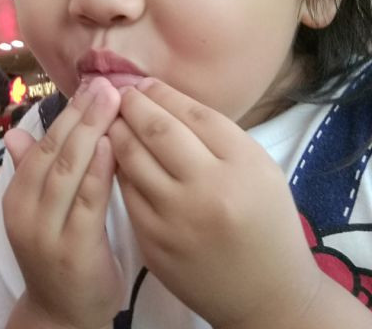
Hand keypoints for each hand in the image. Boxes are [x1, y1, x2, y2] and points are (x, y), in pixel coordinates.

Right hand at [3, 77, 123, 328]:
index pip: (43, 145)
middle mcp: (25, 211)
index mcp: (17, 197)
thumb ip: (32, 171)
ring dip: (89, 132)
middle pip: (54, 152)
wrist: (61, 315)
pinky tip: (110, 145)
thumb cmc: (56, 254)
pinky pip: (86, 203)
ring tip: (111, 101)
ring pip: (67, 172)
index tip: (91, 85)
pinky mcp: (73, 251)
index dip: (67, 113)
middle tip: (105, 84)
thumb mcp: (38, 213)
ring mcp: (47, 232)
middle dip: (81, 114)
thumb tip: (16, 131)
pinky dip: (97, 171)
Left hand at [108, 79, 321, 328]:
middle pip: (157, 130)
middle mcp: (209, 189)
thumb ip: (217, 133)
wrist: (267, 295)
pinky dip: (117, 167)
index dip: (161, 93)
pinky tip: (114, 155)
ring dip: (116, 130)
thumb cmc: (266, 222)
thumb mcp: (258, 168)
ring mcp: (177, 219)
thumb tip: (163, 98)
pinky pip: (126, 192)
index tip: (144, 84)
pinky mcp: (154, 242)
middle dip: (132, 104)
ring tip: (110, 117)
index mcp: (243, 165)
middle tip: (119, 93)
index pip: (193, 113)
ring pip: (132, 158)